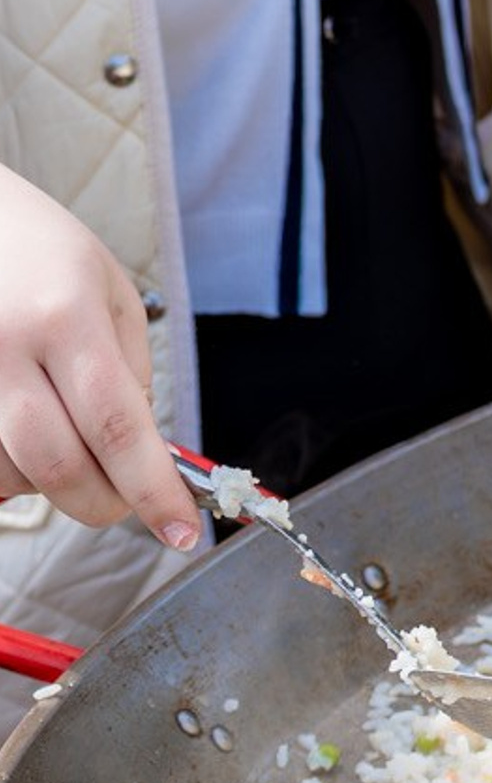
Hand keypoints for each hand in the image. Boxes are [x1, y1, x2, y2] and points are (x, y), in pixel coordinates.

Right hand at [0, 170, 197, 547]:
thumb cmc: (42, 249)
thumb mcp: (111, 291)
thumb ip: (130, 372)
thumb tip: (142, 451)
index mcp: (65, 320)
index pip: (119, 429)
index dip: (153, 492)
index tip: (183, 533)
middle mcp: (3, 348)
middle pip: (59, 467)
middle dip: (105, 503)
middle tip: (128, 502)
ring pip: (12, 474)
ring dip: (53, 483)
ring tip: (70, 442)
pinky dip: (11, 470)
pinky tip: (27, 436)